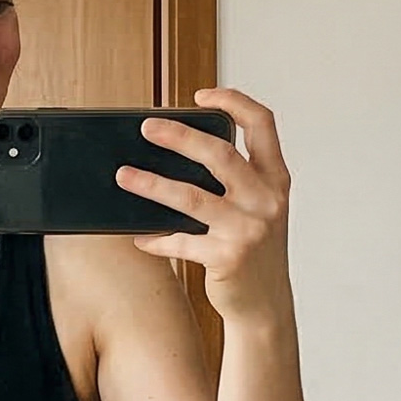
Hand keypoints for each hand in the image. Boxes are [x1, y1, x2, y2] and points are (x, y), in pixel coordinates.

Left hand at [115, 87, 293, 325]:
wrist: (265, 305)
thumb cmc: (255, 253)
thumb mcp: (258, 210)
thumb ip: (236, 182)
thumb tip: (180, 156)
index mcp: (276, 180)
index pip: (263, 124)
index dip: (234, 101)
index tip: (202, 95)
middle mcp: (267, 200)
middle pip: (219, 154)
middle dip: (179, 136)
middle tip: (148, 128)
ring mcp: (249, 229)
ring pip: (192, 197)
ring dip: (152, 185)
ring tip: (124, 176)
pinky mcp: (228, 257)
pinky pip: (181, 241)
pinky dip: (156, 239)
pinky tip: (139, 236)